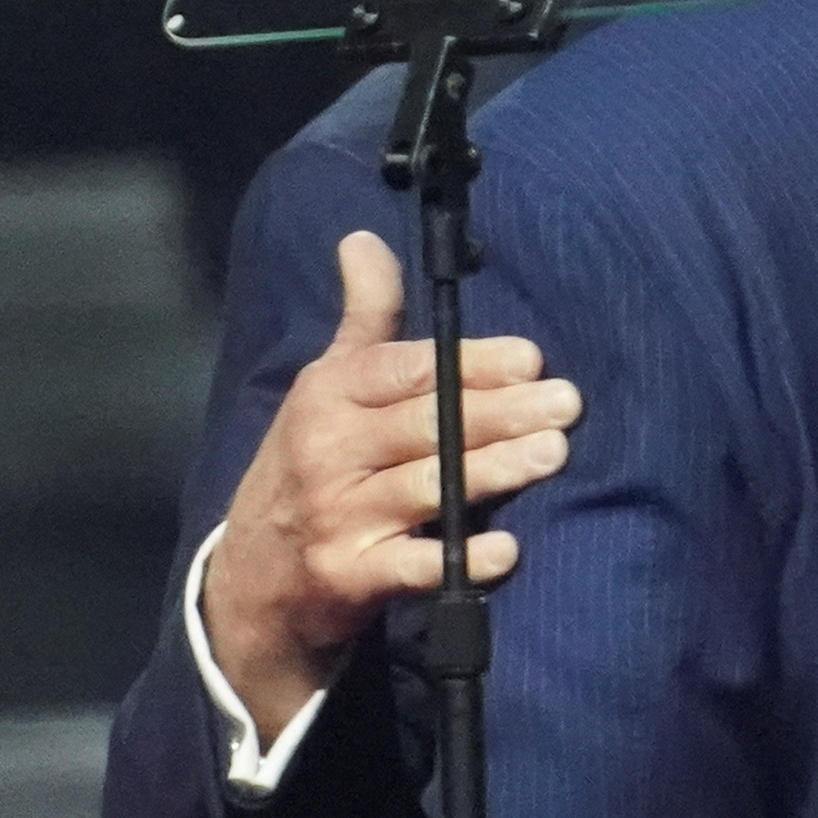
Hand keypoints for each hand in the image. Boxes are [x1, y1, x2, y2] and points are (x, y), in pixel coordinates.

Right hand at [201, 231, 583, 738]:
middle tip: (566, 404)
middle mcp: (328, 451)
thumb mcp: (325, 387)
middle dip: (501, 412)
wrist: (251, 580)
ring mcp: (338, 517)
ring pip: (426, 487)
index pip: (406, 371)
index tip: (531, 359)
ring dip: (493, 470)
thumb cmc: (309, 467)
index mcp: (328, 395)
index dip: (470, 364)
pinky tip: (508, 549)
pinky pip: (412, 567)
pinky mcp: (348, 579)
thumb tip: (362, 238)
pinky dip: (461, 559)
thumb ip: (363, 318)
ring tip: (552, 453)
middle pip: (426, 425)